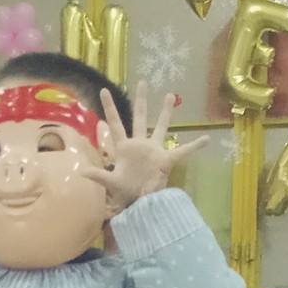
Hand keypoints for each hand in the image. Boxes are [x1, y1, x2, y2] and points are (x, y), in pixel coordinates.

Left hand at [81, 80, 207, 212]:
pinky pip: (183, 152)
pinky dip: (195, 146)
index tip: (104, 90)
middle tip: (142, 82)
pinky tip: (206, 139)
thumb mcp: (111, 183)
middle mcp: (140, 144)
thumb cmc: (126, 194)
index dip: (110, 107)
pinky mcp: (166, 160)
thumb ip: (98, 175)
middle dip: (140, 100)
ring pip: (161, 126)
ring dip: (165, 112)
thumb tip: (81, 171)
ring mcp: (154, 150)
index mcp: (124, 147)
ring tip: (170, 95)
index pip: (115, 123)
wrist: (141, 205)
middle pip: (139, 117)